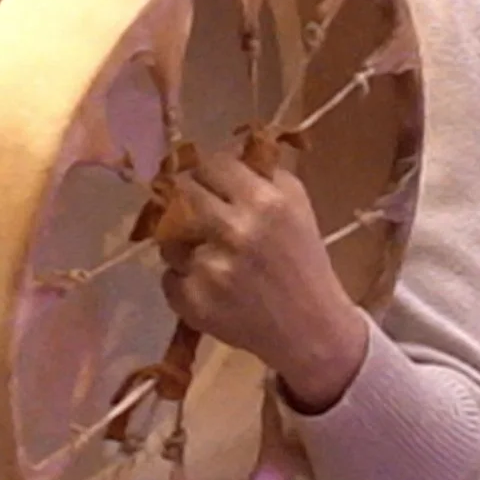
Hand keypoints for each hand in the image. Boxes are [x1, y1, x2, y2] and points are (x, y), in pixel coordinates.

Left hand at [153, 145, 368, 411]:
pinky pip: (168, 275)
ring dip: (183, 242)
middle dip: (189, 201)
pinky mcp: (192, 300)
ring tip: (209, 255)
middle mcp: (234, 230)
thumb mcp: (297, 206)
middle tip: (201, 215)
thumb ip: (263, 172)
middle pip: (181, 193)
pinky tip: (210, 286)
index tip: (211, 183)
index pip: (210, 164)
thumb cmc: (303, 261)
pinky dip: (183, 279)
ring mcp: (209, 268)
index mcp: (264, 202)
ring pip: (168, 235)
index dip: (208, 173)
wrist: (311, 329)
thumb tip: (226, 149)